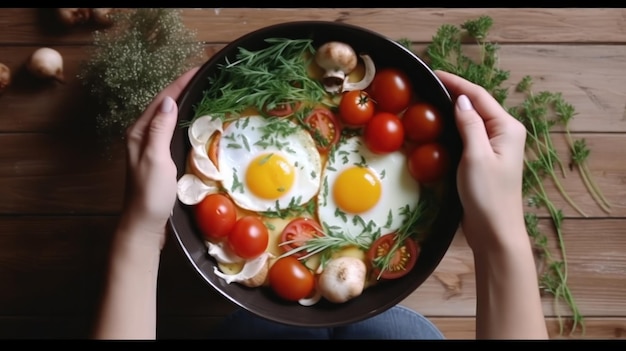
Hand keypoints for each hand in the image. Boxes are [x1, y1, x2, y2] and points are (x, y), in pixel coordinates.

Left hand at [119, 67, 198, 248]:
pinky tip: (193, 121)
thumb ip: (160, 129)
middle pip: (162, 106)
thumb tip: (168, 101)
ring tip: (200, 92)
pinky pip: (171, 131)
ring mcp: (149, 148)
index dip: (179, 84)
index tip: (197, 70)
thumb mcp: (155, 159)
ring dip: (182, 103)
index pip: (161, 101)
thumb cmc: (150, 194)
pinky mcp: (158, 158)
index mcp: (139, 133)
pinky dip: (182, 120)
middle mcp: (142, 136)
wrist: (144, 224)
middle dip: (181, 89)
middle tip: (202, 77)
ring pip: (166, 118)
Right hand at [435, 70, 527, 252]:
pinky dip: (455, 126)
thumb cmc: (488, 195)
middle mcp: (504, 133)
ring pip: (473, 119)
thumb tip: (460, 99)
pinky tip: (440, 126)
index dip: (456, 83)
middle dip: (454, 92)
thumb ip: (469, 125)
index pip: (478, 96)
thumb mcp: (476, 156)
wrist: (495, 230)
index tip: (433, 73)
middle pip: (477, 104)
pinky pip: (470, 135)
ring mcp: (496, 147)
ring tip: (430, 100)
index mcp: (507, 128)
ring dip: (453, 109)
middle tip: (427, 85)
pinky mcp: (486, 159)